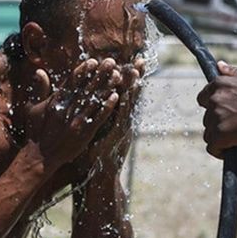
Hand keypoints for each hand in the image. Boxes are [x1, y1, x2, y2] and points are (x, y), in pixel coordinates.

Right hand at [28, 58, 123, 169]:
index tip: (92, 61)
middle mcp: (67, 110)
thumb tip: (39, 71)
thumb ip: (39, 90)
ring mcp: (76, 122)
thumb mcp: (32, 109)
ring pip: (94, 101)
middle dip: (99, 74)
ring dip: (107, 87)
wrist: (41, 157)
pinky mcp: (84, 133)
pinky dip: (107, 107)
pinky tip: (116, 96)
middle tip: (110, 62)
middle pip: (86, 88)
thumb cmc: (35, 132)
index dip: (82, 71)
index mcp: (55, 102)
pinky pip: (98, 118)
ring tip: (117, 75)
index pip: (71, 83)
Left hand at [73, 58, 144, 175]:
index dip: (130, 78)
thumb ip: (100, 118)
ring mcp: (122, 128)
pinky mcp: (116, 137)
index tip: (134, 62)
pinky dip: (121, 107)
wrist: (101, 177)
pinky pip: (119, 118)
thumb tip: (98, 103)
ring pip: (128, 104)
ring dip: (131, 88)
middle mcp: (123, 121)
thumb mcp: (99, 134)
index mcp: (118, 119)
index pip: (124, 93)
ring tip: (136, 71)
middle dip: (135, 77)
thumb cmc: (96, 157)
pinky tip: (122, 95)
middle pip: (130, 95)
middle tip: (140, 59)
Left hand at [197, 61, 236, 157]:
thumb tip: (220, 65)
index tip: (225, 114)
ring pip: (209, 133)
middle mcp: (214, 100)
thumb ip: (233, 73)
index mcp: (219, 84)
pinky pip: (212, 147)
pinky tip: (231, 150)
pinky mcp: (220, 135)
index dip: (213, 108)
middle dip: (220, 123)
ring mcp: (216, 117)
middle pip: (208, 118)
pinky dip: (220, 151)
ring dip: (221, 137)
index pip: (203, 99)